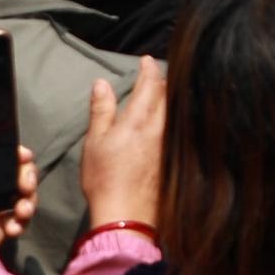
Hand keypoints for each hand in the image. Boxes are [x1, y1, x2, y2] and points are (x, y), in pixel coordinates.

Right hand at [79, 57, 165, 232]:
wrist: (126, 214)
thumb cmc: (105, 179)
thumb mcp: (95, 141)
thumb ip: (101, 110)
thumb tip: (101, 83)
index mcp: (139, 120)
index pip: (151, 85)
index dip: (149, 69)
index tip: (146, 60)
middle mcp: (161, 128)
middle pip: (169, 94)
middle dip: (163, 80)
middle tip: (155, 72)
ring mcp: (171, 143)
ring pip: (176, 110)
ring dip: (171, 96)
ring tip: (163, 90)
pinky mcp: (176, 157)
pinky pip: (179, 126)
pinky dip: (176, 114)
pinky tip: (171, 118)